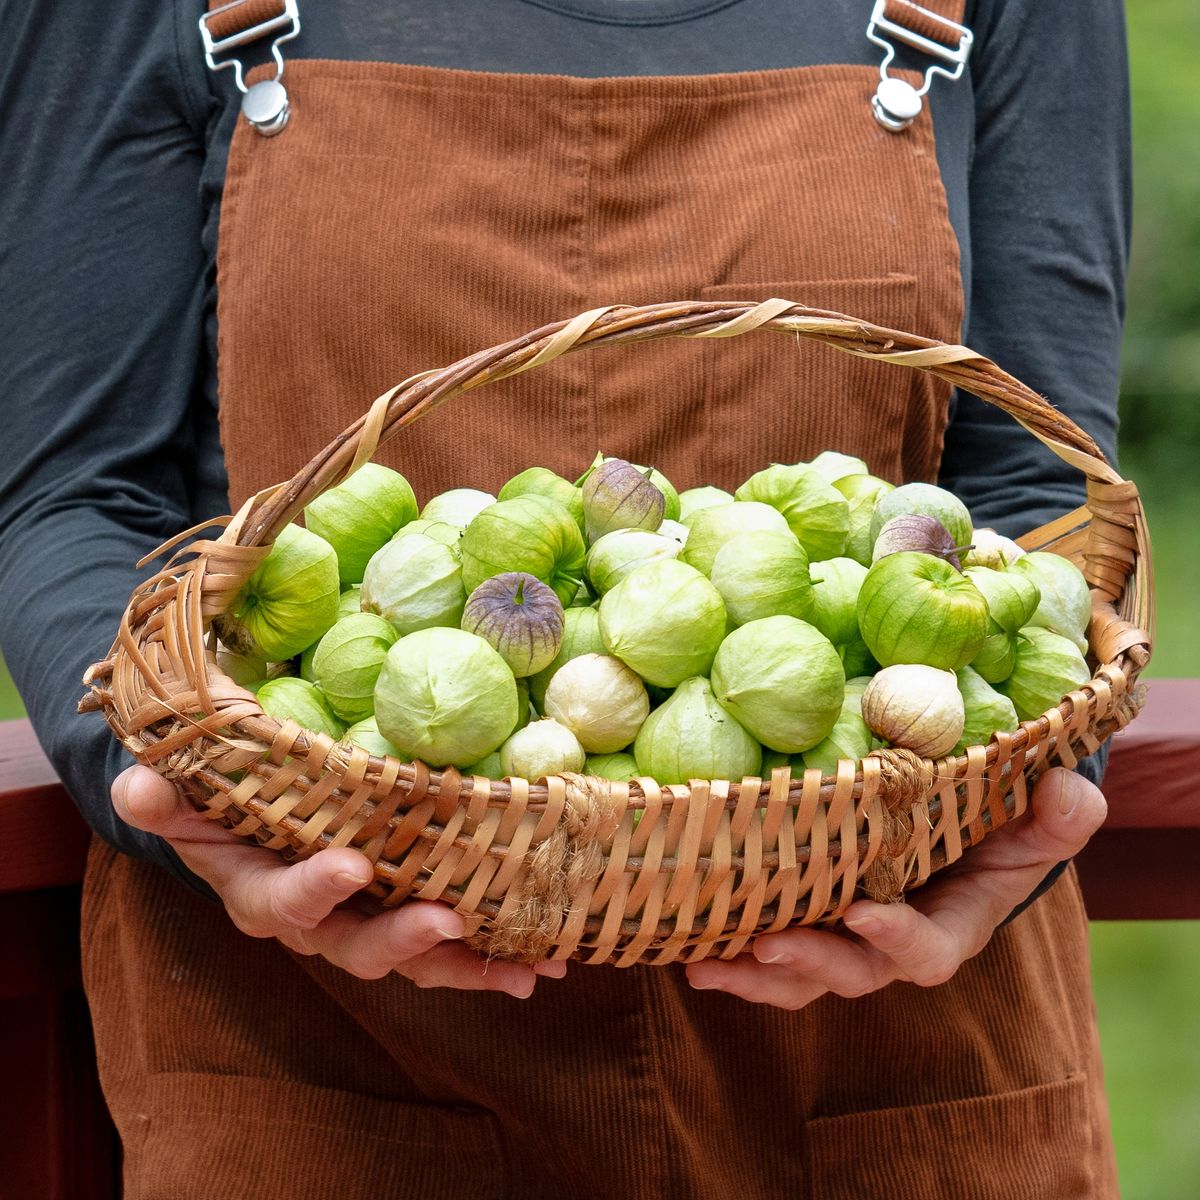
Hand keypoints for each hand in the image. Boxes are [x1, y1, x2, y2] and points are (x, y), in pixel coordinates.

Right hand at [112, 764, 564, 995]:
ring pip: (418, 958)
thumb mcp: (187, 788)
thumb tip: (140, 786)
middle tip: (447, 923)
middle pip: (359, 947)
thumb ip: (167, 795)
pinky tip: (544, 955)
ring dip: (473, 964)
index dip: (313, 891)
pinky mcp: (408, 911)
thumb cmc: (223, 794)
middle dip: (404, 941)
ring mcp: (368, 922)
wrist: (255, 815)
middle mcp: (318, 922)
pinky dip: (495, 952)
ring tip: (528, 967)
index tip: (351, 867)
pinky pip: (452, 942)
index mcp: (261, 892)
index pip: (281, 904)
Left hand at [684, 767, 1105, 1008]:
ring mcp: (842, 931)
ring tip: (705, 962)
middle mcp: (889, 940)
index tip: (862, 913)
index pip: (926, 952)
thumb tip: (1065, 792)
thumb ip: (1060, 815)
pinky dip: (728, 943)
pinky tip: (686, 941)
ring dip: (752, 972)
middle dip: (809, 964)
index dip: (897, 940)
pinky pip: (766, 939)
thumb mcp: (1039, 819)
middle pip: (850, 971)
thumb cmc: (1003, 823)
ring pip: (797, 970)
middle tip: (767, 944)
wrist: (960, 821)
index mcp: (948, 924)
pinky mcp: (804, 910)